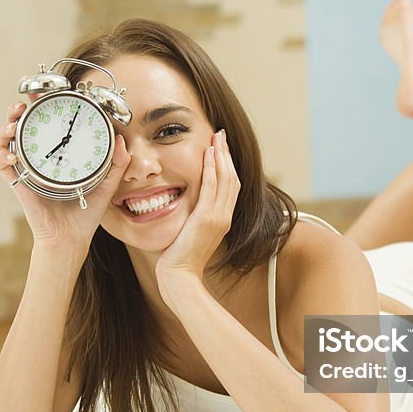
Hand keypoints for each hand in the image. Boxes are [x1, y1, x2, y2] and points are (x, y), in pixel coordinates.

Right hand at [0, 101, 129, 254]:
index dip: (40, 107)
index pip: (45, 125)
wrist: (70, 238)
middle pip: (21, 128)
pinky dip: (3, 157)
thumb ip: (116, 164)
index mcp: (56, 155)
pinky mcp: (19, 185)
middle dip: (17, 112)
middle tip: (23, 104)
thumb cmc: (85, 213)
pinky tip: (11, 155)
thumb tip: (122, 140)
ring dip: (5, 129)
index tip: (42, 94)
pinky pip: (3, 167)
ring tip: (12, 124)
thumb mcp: (106, 184)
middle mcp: (38, 160)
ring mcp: (26, 171)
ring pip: (6, 142)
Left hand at [156, 129, 239, 295]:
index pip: (230, 186)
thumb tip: (188, 208)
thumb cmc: (180, 259)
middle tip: (220, 134)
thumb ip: (194, 219)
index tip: (220, 148)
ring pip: (225, 179)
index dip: (227, 165)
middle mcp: (225, 217)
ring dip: (221, 155)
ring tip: (216, 137)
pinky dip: (212, 168)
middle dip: (226, 154)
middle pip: (232, 178)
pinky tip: (208, 154)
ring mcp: (218, 217)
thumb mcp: (191, 234)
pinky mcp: (207, 218)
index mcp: (223, 220)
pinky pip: (212, 187)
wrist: (180, 276)